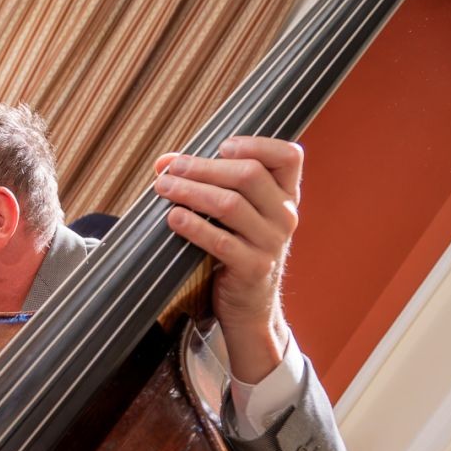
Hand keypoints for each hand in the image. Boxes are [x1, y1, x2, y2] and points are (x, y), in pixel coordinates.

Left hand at [153, 136, 301, 383]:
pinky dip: (194, 226)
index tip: (221, 147)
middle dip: (204, 167)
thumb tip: (164, 162)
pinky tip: (173, 218)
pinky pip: (221, 242)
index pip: (287, 157)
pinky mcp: (254, 268)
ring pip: (231, 204)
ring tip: (163, 188)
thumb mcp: (232, 214)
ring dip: (191, 192)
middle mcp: (285, 215)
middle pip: (248, 175)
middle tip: (171, 169)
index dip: (256, 144)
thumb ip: (206, 183)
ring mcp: (272, 243)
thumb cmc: (236, 249)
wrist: (250, 305)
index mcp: (285, 195)